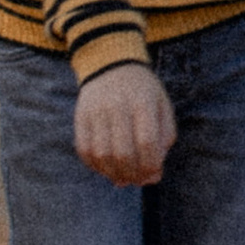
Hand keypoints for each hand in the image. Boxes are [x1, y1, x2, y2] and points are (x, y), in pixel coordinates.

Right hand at [76, 61, 174, 186]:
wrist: (111, 63)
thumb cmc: (143, 92)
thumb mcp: (162, 107)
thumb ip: (164, 140)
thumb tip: (153, 175)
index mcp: (143, 102)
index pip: (146, 142)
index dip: (150, 165)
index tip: (153, 174)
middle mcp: (118, 105)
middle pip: (122, 152)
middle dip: (132, 174)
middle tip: (137, 180)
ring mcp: (96, 111)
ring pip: (101, 154)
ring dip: (113, 174)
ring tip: (123, 178)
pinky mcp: (80, 116)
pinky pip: (84, 150)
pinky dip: (95, 166)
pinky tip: (106, 168)